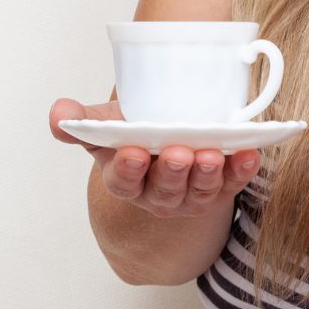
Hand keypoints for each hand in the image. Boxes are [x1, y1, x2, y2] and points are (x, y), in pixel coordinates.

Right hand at [49, 98, 262, 217]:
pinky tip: (249, 153)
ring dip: (207, 175)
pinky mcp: (220, 186)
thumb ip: (78, 120)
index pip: (124, 182)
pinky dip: (241, 170)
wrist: (163, 126)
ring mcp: (190, 193)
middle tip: (179, 152)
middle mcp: (157, 193)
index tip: (134, 152)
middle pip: (164, 191)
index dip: (129, 170)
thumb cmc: (130, 129)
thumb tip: (59, 115)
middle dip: (172, 173)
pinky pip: (232, 183)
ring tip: (212, 154)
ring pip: (199, 192)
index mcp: (125, 178)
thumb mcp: (101, 122)